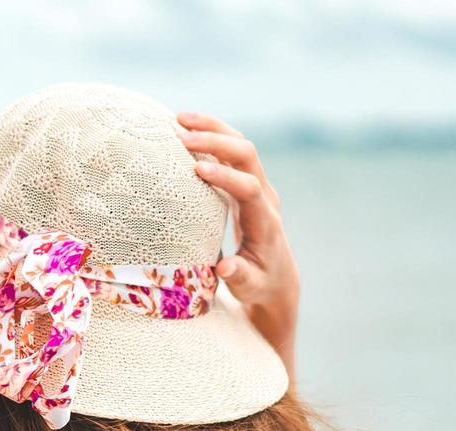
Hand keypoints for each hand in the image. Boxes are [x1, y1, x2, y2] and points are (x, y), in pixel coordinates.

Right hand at [179, 112, 299, 378]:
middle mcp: (264, 196)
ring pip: (240, 145)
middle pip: (247, 155)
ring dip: (213, 129)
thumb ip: (240, 277)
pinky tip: (185, 128)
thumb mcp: (250, 287)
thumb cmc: (259, 283)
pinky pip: (231, 150)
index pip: (249, 188)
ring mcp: (256, 185)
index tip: (197, 170)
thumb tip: (226, 268)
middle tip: (181, 136)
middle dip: (217, 141)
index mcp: (265, 221)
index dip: (226, 177)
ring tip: (178, 118)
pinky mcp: (245, 181)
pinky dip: (211, 135)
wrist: (277, 276)